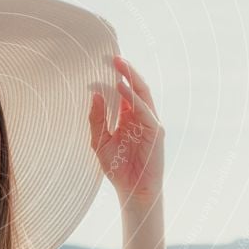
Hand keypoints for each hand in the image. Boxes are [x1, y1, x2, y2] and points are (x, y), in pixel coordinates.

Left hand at [89, 55, 164, 207]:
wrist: (132, 192)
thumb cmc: (117, 168)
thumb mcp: (99, 142)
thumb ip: (97, 120)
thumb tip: (93, 96)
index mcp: (128, 118)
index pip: (123, 92)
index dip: (115, 76)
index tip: (102, 62)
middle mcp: (140, 117)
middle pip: (135, 88)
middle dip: (126, 71)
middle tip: (112, 56)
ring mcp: (150, 123)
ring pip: (142, 94)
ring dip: (131, 78)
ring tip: (119, 64)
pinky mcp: (155, 132)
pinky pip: (145, 111)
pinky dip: (133, 98)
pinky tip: (122, 88)